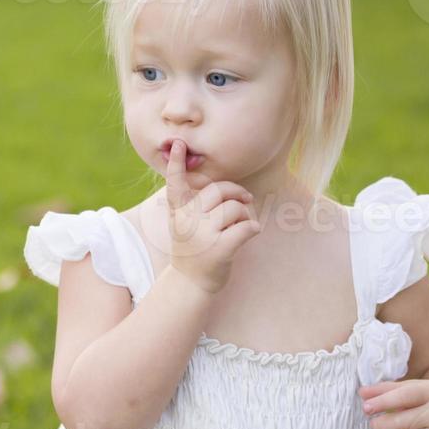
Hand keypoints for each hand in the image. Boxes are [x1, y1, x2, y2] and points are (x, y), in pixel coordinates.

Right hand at [164, 138, 260, 294]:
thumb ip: (194, 206)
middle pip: (219, 191)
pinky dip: (253, 228)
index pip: (175, 183)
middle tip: (246, 199)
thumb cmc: (193, 250)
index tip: (179, 143)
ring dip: (246, 216)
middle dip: (238, 193)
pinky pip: (246, 227)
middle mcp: (187, 220)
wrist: (189, 284)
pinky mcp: (219, 249)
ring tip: (243, 226)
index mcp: (178, 212)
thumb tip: (232, 189)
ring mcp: (203, 235)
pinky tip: (251, 233)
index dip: (177, 164)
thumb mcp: (183, 225)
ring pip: (236, 208)